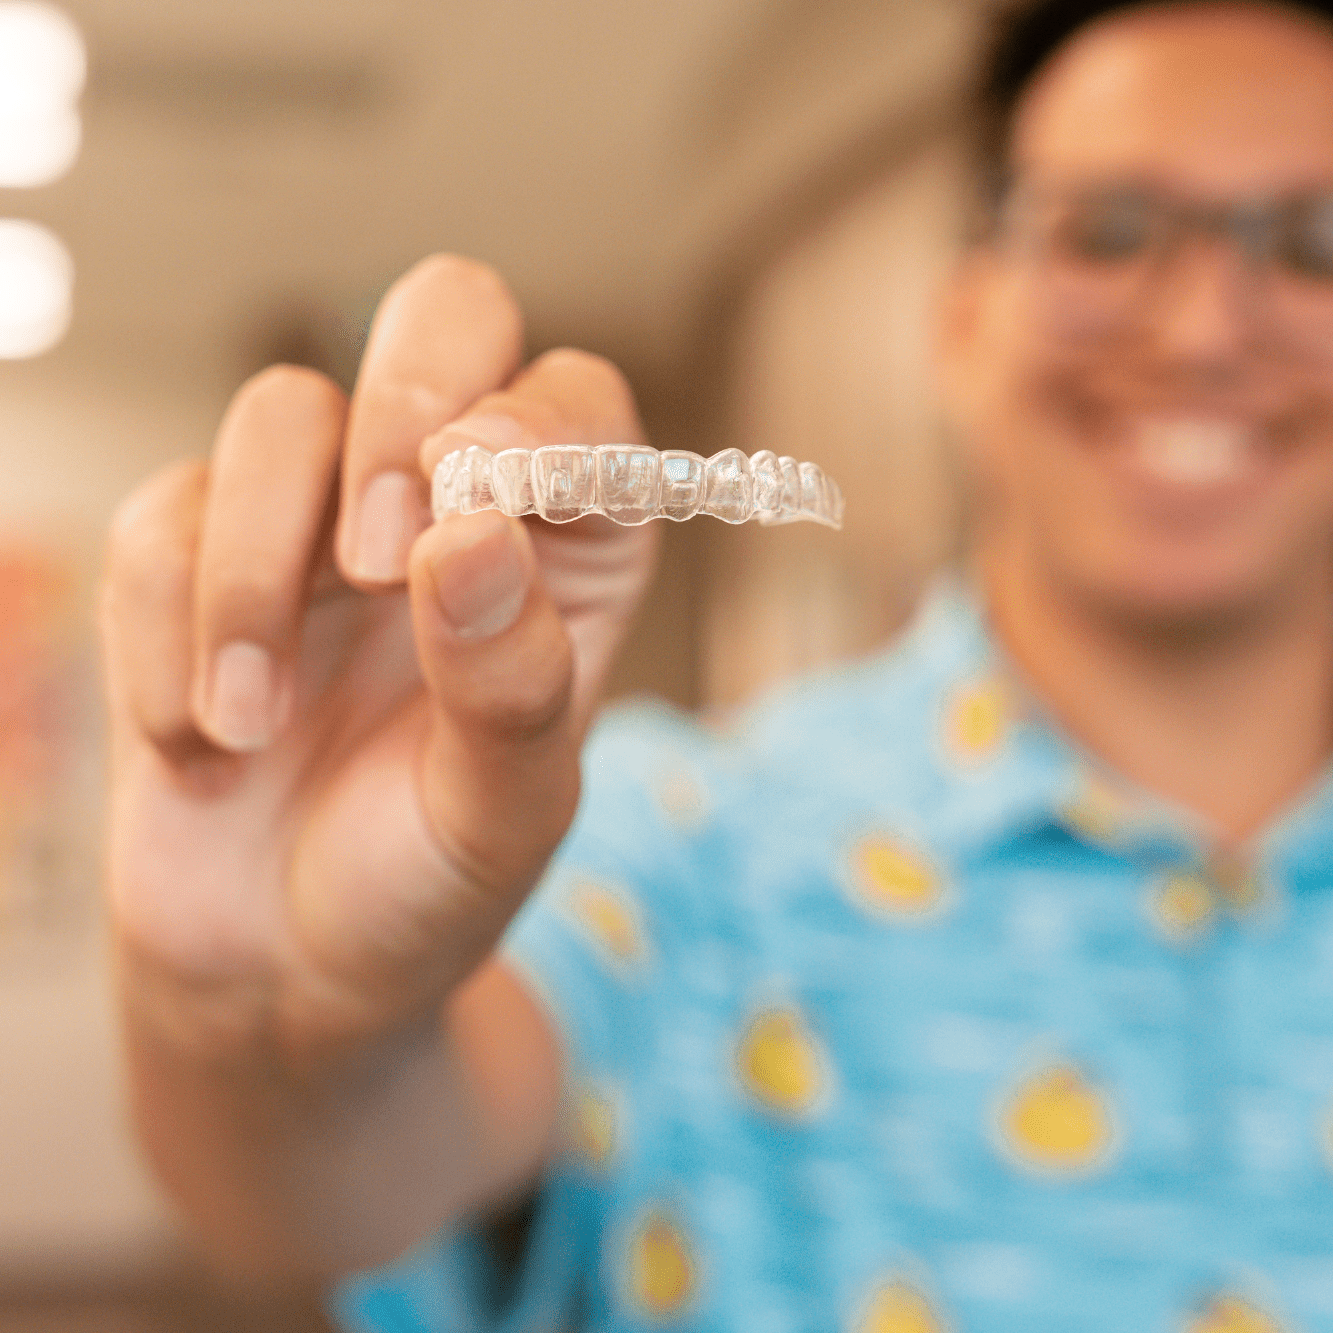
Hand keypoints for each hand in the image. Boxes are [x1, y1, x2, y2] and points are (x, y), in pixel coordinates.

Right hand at [102, 255, 657, 1064]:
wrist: (282, 973)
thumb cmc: (424, 886)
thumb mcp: (500, 816)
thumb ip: (508, 681)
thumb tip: (471, 530)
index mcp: (562, 557)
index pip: (578, 408)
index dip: (537, 420)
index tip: (480, 494)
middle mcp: (447, 510)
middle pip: (445, 317)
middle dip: (399, 409)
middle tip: (373, 559)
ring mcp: (315, 523)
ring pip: (277, 411)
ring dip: (255, 569)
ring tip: (260, 721)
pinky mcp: (196, 558)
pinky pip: (160, 519)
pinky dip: (170, 632)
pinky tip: (202, 740)